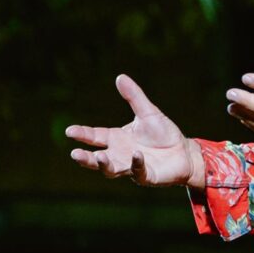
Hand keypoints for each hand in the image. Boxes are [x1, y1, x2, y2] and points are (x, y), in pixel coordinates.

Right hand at [66, 74, 203, 187]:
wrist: (183, 151)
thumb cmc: (163, 133)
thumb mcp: (147, 112)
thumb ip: (133, 96)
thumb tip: (120, 76)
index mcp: (116, 139)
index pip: (95, 136)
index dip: (82, 134)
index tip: (70, 131)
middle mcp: (120, 154)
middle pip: (97, 158)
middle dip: (86, 158)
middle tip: (75, 154)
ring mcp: (131, 167)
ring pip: (112, 170)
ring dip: (105, 165)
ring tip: (99, 157)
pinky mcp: (146, 176)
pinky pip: (138, 172)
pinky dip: (136, 164)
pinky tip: (136, 155)